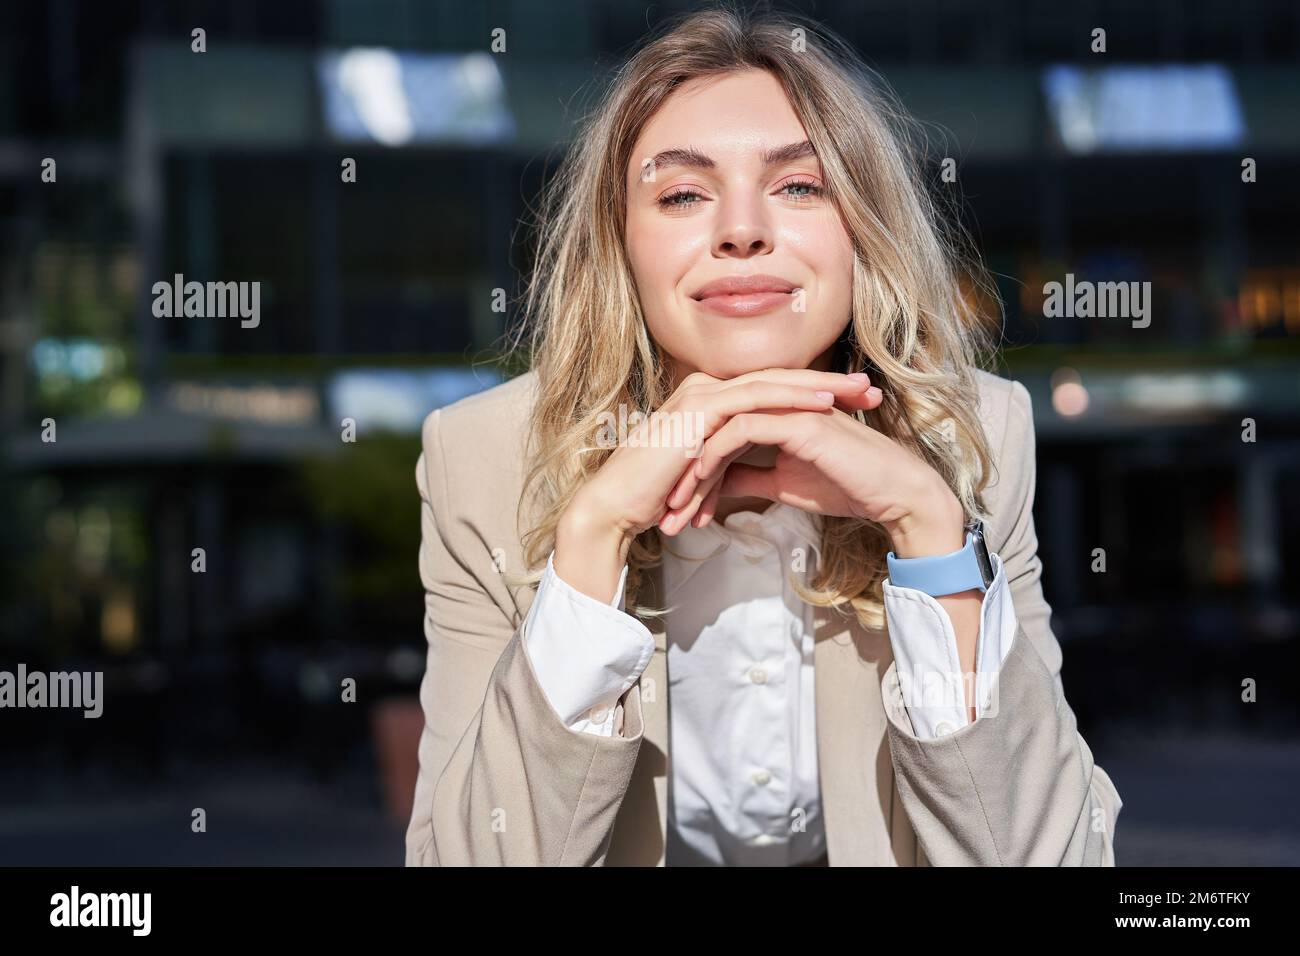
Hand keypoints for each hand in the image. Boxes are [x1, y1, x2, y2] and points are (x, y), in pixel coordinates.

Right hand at [554, 368, 877, 601]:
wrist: (615, 506)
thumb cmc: (654, 496)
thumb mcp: (702, 474)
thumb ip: (726, 462)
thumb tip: (749, 473)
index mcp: (710, 403)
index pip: (771, 393)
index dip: (815, 395)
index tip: (854, 405)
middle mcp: (707, 391)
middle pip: (779, 380)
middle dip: (828, 383)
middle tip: (870, 388)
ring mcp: (702, 396)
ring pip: (773, 383)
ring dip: (820, 385)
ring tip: (859, 391)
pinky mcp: (698, 411)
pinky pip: (755, 400)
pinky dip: (792, 399)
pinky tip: (824, 404)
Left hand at [660, 399, 965, 557]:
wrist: (891, 492)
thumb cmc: (846, 485)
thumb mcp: (783, 485)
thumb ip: (750, 476)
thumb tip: (719, 483)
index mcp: (772, 416)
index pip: (717, 436)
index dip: (692, 472)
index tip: (676, 509)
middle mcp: (776, 405)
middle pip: (711, 430)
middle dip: (682, 472)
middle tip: (665, 511)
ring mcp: (787, 407)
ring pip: (720, 427)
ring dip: (693, 469)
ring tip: (677, 505)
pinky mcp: (797, 418)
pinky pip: (742, 428)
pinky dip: (716, 453)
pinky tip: (701, 481)